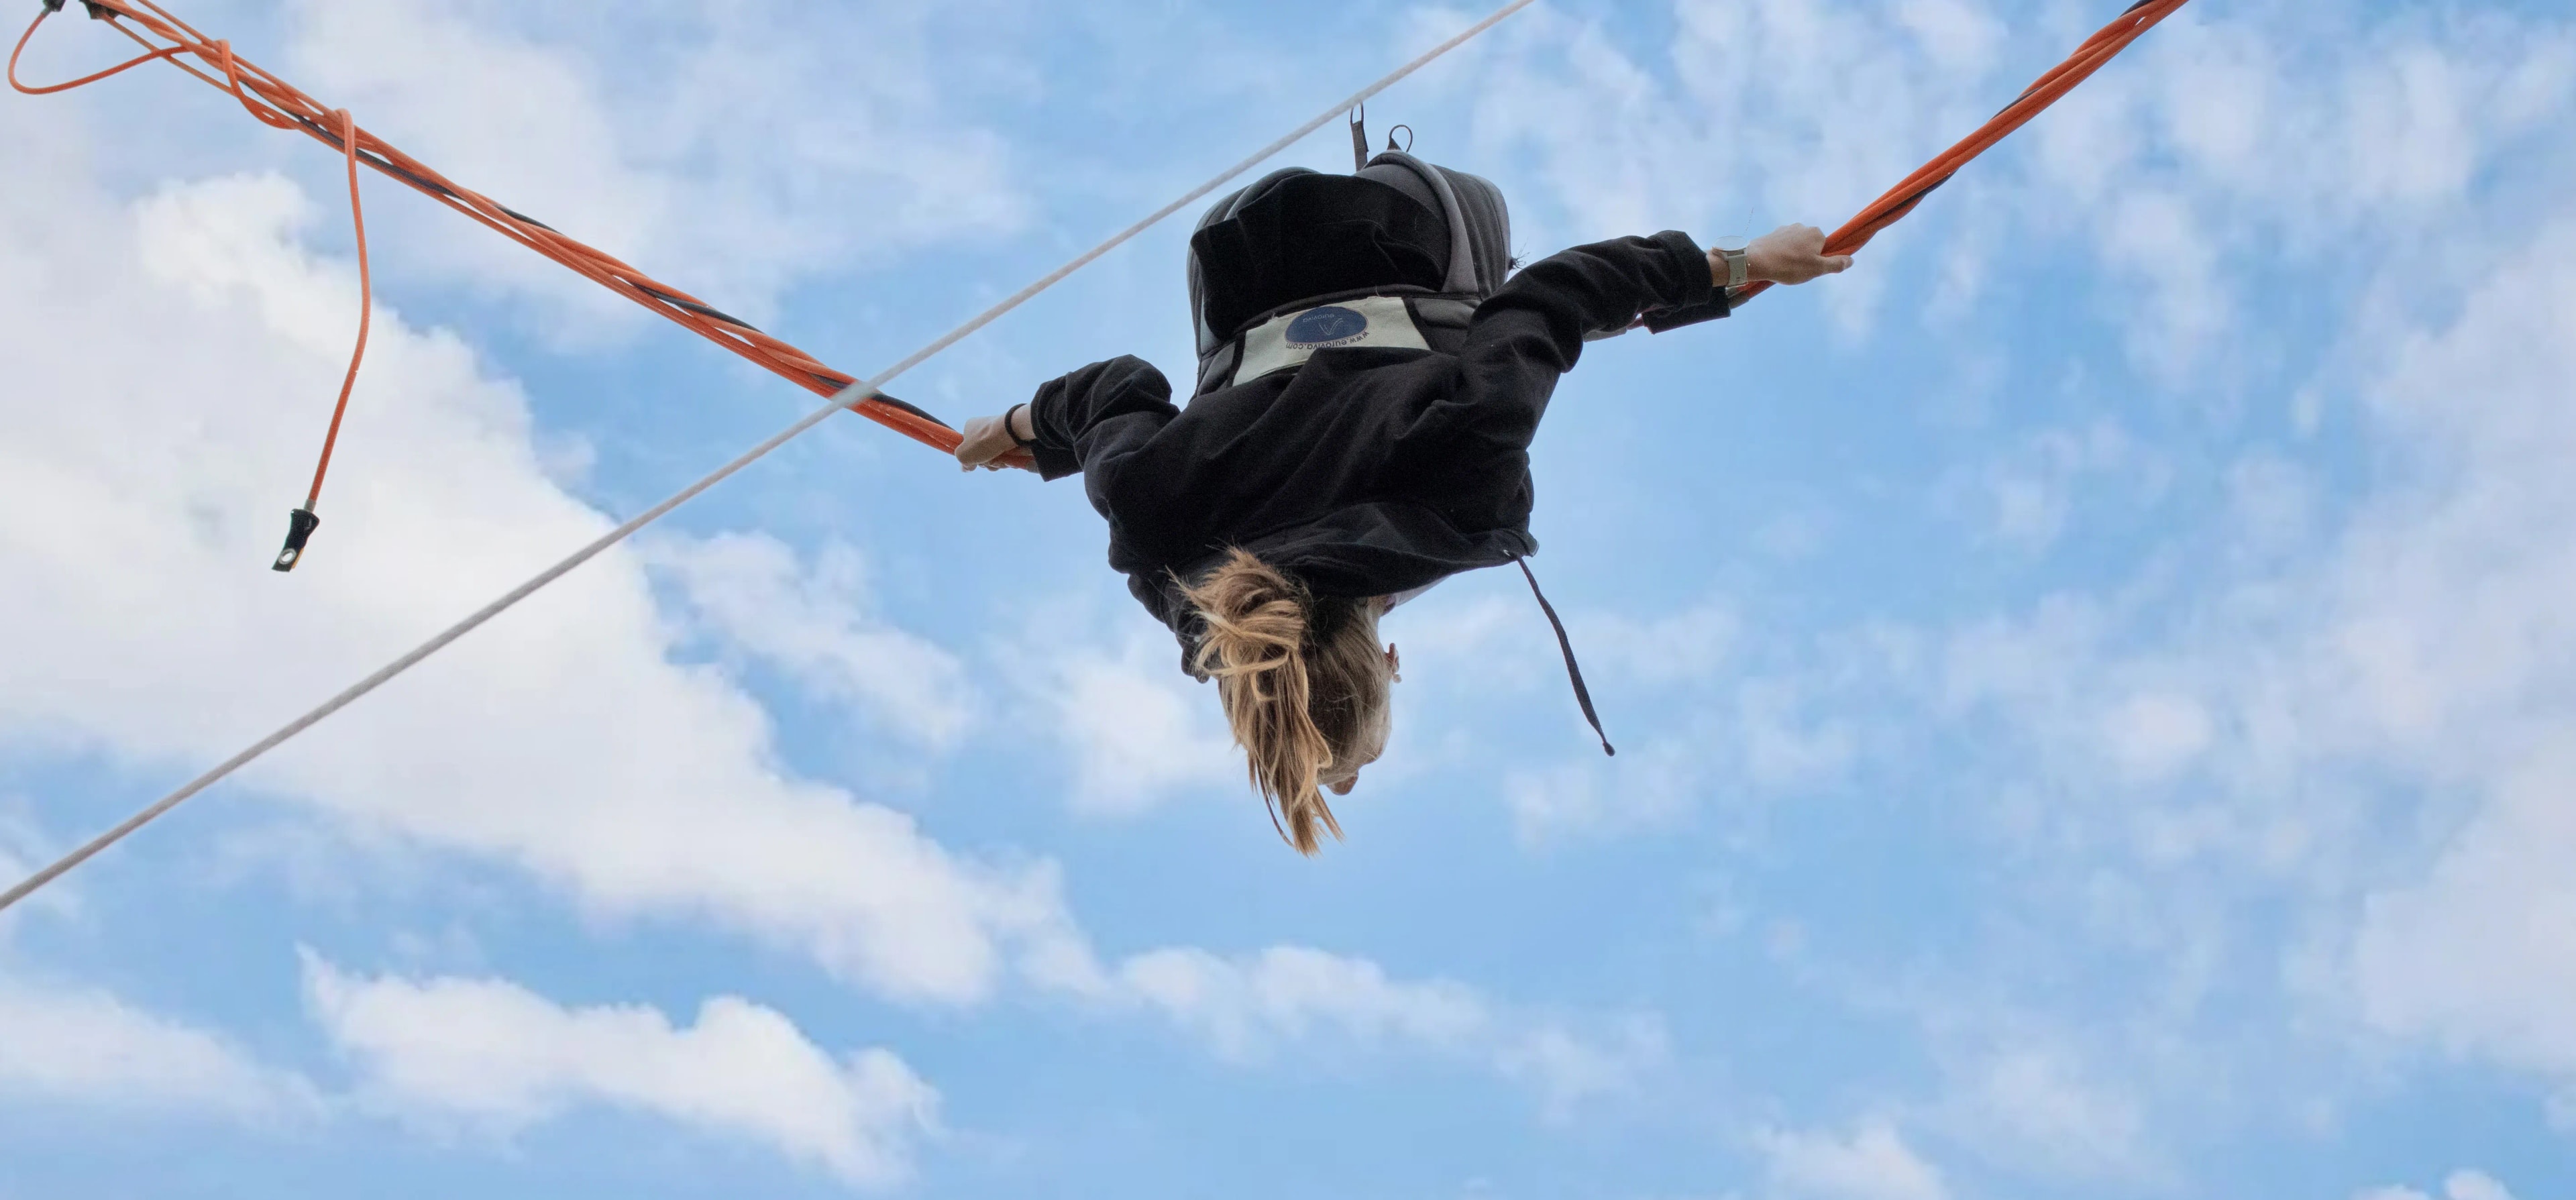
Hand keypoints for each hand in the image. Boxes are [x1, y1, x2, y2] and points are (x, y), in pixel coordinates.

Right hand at [955, 407, 1036, 472]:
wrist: (1010, 433)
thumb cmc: (983, 442)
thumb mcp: (963, 454)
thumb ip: (962, 461)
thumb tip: (967, 467)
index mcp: (971, 427)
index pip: (968, 446)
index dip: (971, 457)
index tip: (975, 462)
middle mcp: (985, 429)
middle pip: (983, 453)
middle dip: (986, 462)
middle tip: (989, 461)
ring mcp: (999, 433)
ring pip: (995, 456)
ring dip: (997, 463)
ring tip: (1000, 460)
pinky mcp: (1012, 439)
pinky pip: (1007, 454)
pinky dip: (1007, 459)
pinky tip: (1009, 459)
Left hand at [1732, 224, 1853, 285]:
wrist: (1755, 260)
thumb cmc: (1789, 266)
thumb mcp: (1817, 269)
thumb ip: (1836, 264)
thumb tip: (1851, 260)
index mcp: (1816, 233)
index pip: (1825, 248)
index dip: (1819, 261)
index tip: (1809, 269)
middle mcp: (1803, 227)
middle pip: (1810, 246)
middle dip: (1806, 258)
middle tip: (1796, 271)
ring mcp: (1786, 229)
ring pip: (1796, 246)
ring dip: (1792, 257)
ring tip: (1783, 269)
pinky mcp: (1773, 234)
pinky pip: (1782, 246)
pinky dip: (1781, 254)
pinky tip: (1774, 264)